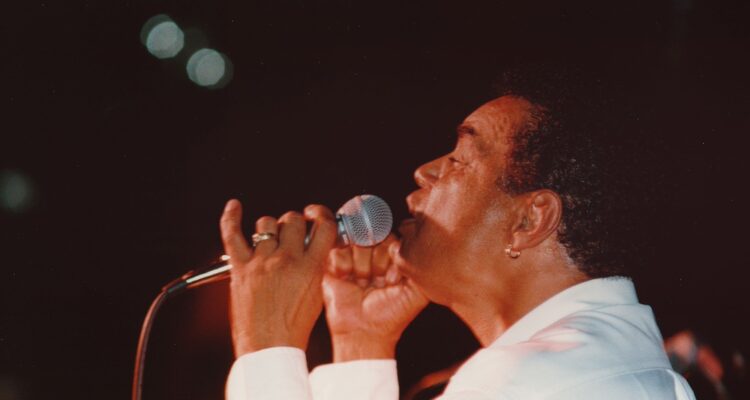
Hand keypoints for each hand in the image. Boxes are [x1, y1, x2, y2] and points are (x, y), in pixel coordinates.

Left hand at [220, 199, 337, 356]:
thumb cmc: (293, 327)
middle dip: (294, 223)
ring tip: (270, 240)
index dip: (321, 216)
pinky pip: (232, 233)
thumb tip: (315, 247)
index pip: (323, 226)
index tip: (316, 217)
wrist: (268, 347)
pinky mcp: (239, 267)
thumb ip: (318, 267)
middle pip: (293, 220)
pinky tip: (234, 207)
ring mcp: (261, 262)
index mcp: (311, 267)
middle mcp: (286, 260)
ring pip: (266, 223)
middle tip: (292, 233)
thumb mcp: (318, 294)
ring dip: (270, 228)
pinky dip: (231, 217)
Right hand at [323, 234, 428, 360]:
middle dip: (376, 262)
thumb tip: (410, 246)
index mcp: (391, 257)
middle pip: (372, 236)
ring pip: (355, 242)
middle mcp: (372, 254)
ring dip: (360, 267)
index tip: (391, 278)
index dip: (391, 256)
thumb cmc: (391, 316)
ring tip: (362, 284)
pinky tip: (347, 281)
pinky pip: (338, 251)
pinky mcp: (332, 263)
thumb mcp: (415, 293)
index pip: (391, 237)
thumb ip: (420, 268)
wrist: (364, 334)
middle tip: (377, 281)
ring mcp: (352, 257)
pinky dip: (344, 267)